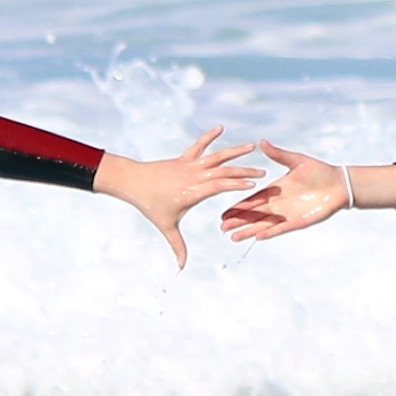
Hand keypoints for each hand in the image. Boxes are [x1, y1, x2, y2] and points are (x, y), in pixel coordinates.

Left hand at [93, 129, 265, 266]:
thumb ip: (177, 246)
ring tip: (252, 146)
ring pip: (215, 156)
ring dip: (234, 151)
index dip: (236, 184)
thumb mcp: (166, 226)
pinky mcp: (184, 159)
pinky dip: (209, 136)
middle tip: (263, 171)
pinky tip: (220, 128)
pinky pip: (199, 146)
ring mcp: (189, 165)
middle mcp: (193, 176)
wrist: (132, 182)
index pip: (218, 186)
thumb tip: (180, 267)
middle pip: (223, 171)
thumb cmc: (150, 205)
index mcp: (192, 192)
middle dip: (244, 170)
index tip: (254, 184)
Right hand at [219, 143, 359, 242]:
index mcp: (275, 190)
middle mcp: (278, 204)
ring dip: (249, 230)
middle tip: (222, 227)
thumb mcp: (296, 161)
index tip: (223, 212)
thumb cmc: (319, 171)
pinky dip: (269, 232)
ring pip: (263, 224)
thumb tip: (261, 142)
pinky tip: (256, 237)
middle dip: (238, 221)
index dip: (238, 206)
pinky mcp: (298, 221)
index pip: (252, 200)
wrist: (339, 184)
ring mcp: (287, 214)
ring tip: (233, 237)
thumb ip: (278, 154)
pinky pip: (280, 229)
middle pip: (253, 215)